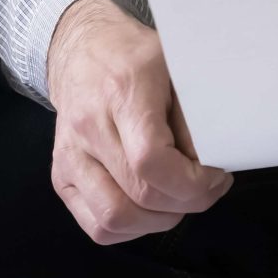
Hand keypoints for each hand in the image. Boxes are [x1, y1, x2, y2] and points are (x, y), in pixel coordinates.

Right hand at [44, 0, 233, 244]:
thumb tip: (211, 164)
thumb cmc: (133, 56)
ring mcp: (69, 154)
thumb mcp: (177, 67)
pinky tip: (148, 207)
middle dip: (186, 202)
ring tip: (177, 198)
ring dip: (158, 220)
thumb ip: (195, 116)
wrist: (80, 49)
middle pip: (139, 194)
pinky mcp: (61, 175)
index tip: (216, 175)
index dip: (192, 182)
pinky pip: (97, 225)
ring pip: (115, 218)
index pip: (151, 160)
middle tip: (206, 187)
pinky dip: (130, 228)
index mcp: (121, 91)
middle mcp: (88, 125)